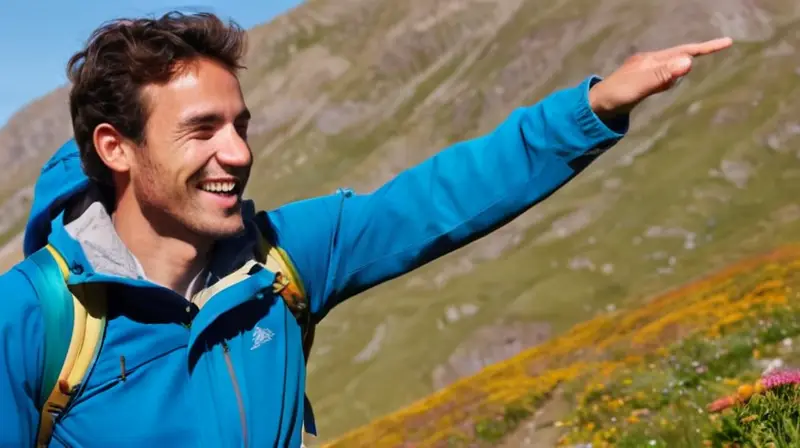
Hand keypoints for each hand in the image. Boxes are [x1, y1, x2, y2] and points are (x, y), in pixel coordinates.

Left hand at [588, 37, 733, 118]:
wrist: (595, 106)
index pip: (684, 51)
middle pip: (679, 55)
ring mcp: (643, 71)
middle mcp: (648, 62)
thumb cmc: (617, 96)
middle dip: (698, 52)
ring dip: (683, 64)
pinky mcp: (639, 82)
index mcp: (651, 60)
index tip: (727, 42)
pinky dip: (670, 77)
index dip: (706, 48)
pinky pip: (661, 76)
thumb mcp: (641, 86)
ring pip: (670, 66)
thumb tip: (688, 62)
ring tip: (692, 62)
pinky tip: (667, 82)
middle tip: (721, 46)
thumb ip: (663, 76)